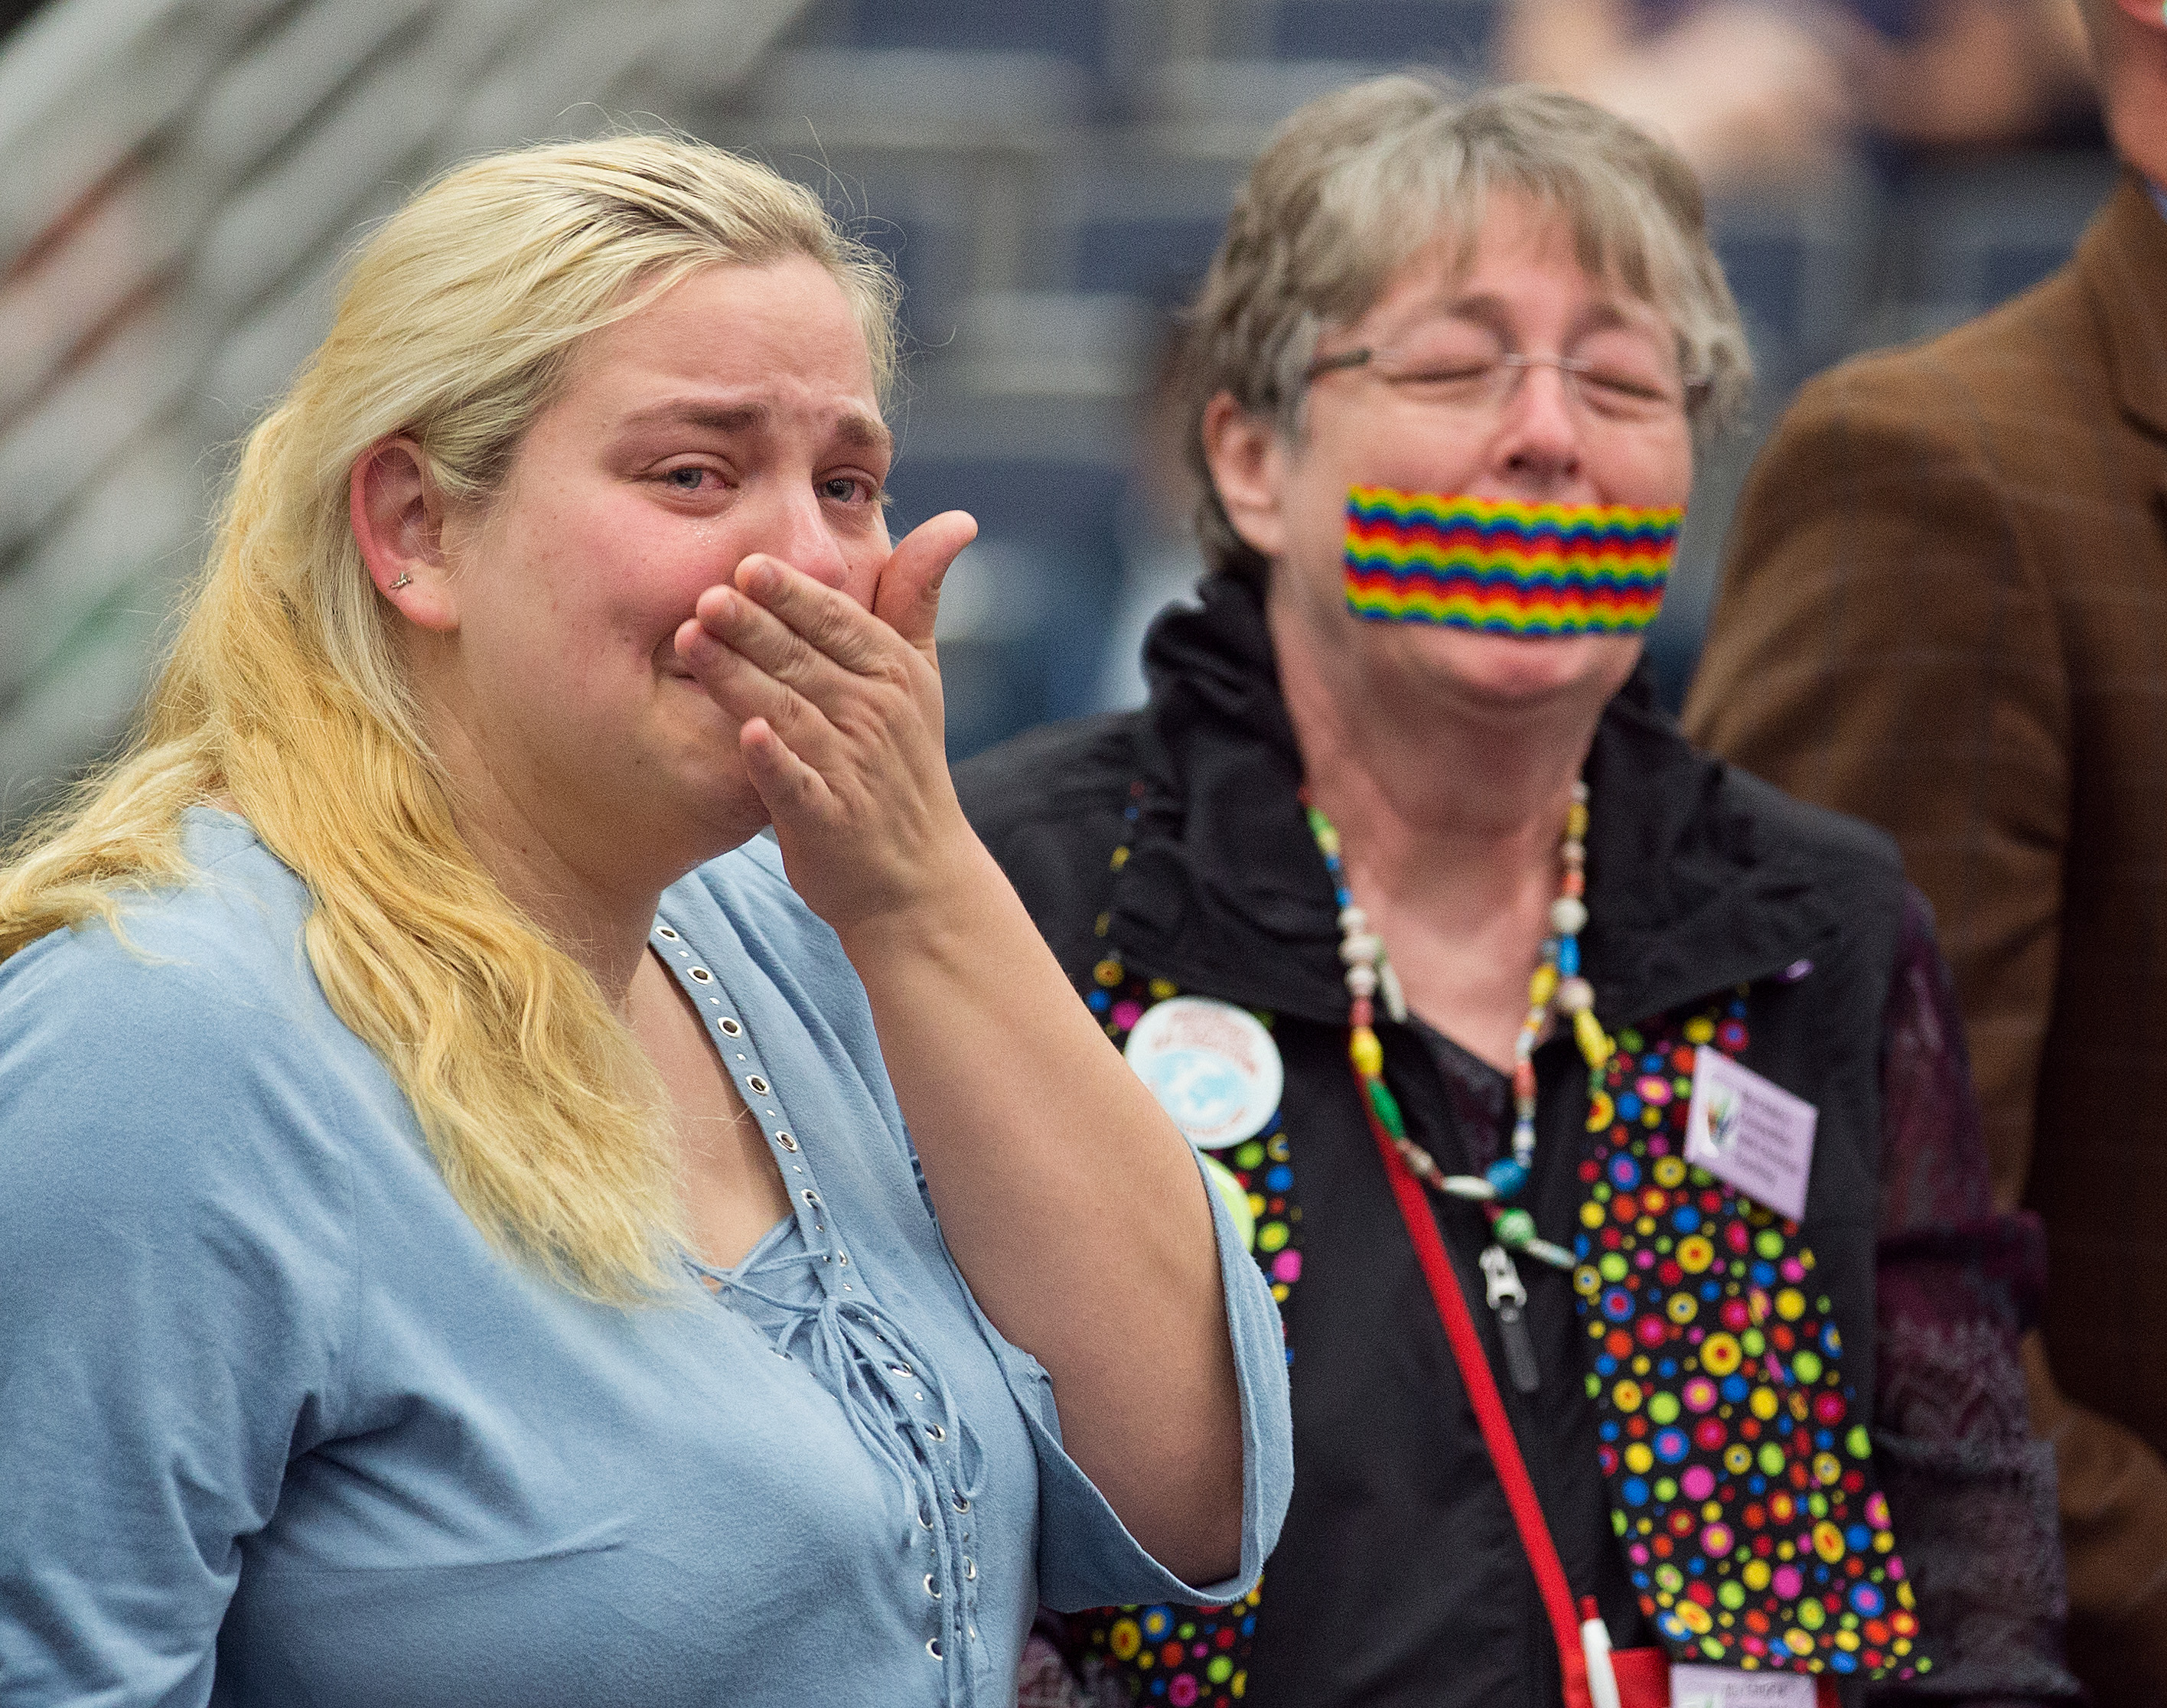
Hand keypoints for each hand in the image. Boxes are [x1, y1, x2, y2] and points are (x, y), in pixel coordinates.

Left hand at [674, 511, 980, 934]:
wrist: (915, 878)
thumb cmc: (904, 766)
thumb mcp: (920, 677)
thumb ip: (916, 597)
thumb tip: (958, 518)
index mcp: (893, 672)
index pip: (839, 621)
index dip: (794, 593)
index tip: (750, 564)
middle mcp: (875, 715)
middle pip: (803, 659)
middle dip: (755, 625)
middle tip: (706, 594)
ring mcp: (851, 768)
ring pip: (788, 711)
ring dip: (741, 677)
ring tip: (691, 641)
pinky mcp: (827, 819)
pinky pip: (795, 784)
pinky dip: (772, 761)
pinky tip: (743, 735)